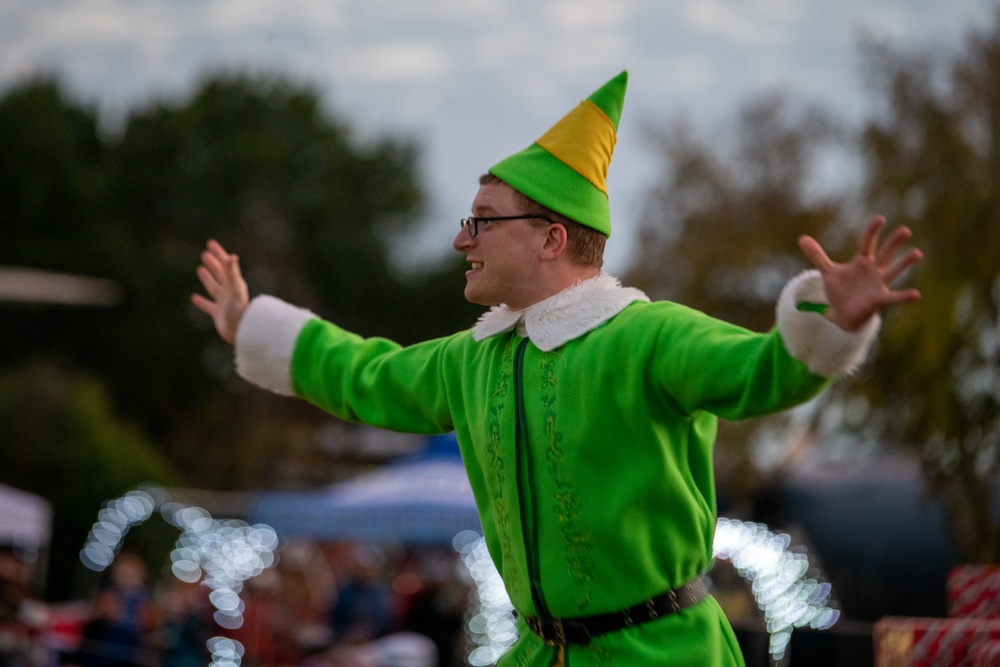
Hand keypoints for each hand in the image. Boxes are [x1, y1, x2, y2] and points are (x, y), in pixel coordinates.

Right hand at [191, 239, 248, 344]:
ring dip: (208, 278)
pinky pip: (208, 306)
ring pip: (214, 287)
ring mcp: (224, 303)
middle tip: (205, 253)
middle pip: (220, 274)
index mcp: (234, 284)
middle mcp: (229, 292)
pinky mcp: (218, 314)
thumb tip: (232, 256)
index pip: (225, 265)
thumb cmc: (240, 311)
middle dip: (213, 263)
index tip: (210, 243)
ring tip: (200, 269)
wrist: (242, 332)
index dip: (218, 254)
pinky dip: (201, 302)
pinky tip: (194, 298)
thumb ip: (233, 273)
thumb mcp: (235, 289)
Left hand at [798, 215, 922, 331]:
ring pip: (893, 271)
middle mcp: (874, 271)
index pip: (867, 243)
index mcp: (861, 262)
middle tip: (905, 230)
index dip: (872, 232)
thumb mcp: (828, 272)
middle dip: (894, 242)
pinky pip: (894, 297)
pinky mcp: (880, 299)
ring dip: (905, 263)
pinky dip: (904, 296)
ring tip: (917, 253)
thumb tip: (801, 238)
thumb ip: (817, 255)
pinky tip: (916, 294)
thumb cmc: (841, 291)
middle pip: (885, 253)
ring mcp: (879, 284)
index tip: (880, 219)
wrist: (843, 314)